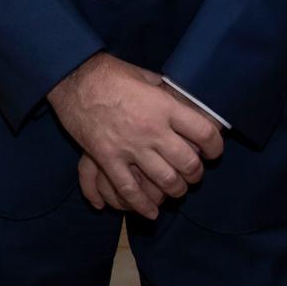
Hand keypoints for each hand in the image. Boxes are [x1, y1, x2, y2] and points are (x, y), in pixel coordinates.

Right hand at [48, 53, 221, 219]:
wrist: (71, 78)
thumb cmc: (108, 73)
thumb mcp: (143, 76)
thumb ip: (163, 91)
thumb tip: (177, 96)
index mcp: (164, 106)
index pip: (204, 133)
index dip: (215, 146)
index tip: (213, 150)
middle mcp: (152, 129)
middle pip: (188, 163)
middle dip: (195, 173)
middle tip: (193, 173)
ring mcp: (130, 146)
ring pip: (165, 180)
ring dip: (176, 190)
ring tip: (176, 189)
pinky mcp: (108, 158)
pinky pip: (129, 190)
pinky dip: (142, 205)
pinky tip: (151, 212)